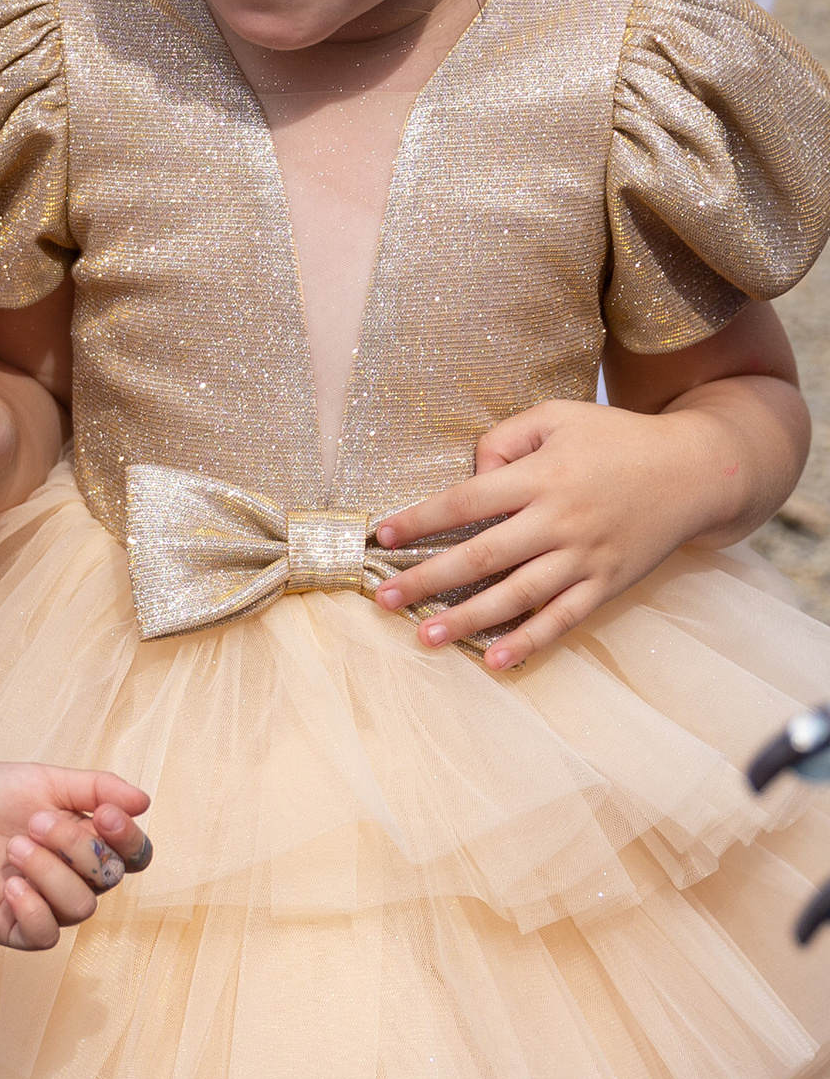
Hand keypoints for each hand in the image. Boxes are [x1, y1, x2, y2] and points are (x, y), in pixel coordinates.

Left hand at [0, 765, 150, 951]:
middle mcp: (73, 878)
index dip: (128, 839)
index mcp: (87, 843)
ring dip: (49, 871)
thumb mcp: (45, 780)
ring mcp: (45, 906)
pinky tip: (9, 885)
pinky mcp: (13, 928)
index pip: (133, 855)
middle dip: (76, 846)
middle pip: (107, 877)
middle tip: (34, 821)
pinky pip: (44, 935)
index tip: (105, 814)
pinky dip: (33, 908)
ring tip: (12, 847)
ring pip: (80, 907)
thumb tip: (144, 801)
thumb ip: (96, 788)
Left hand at [373, 395, 749, 672]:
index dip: (421, 519)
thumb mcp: (559, 417)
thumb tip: (471, 478)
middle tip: (384, 599)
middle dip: (428, 579)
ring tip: (425, 638)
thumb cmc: (616, 439)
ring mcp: (585, 556)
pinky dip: (529, 642)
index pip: (467, 501)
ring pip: (517, 595)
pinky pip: (563, 619)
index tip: (382, 535)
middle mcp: (560, 519)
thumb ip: (505, 439)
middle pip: (482, 555)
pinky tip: (494, 661)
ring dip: (468, 618)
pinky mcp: (607, 583)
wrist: (697, 470)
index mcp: (542, 476)